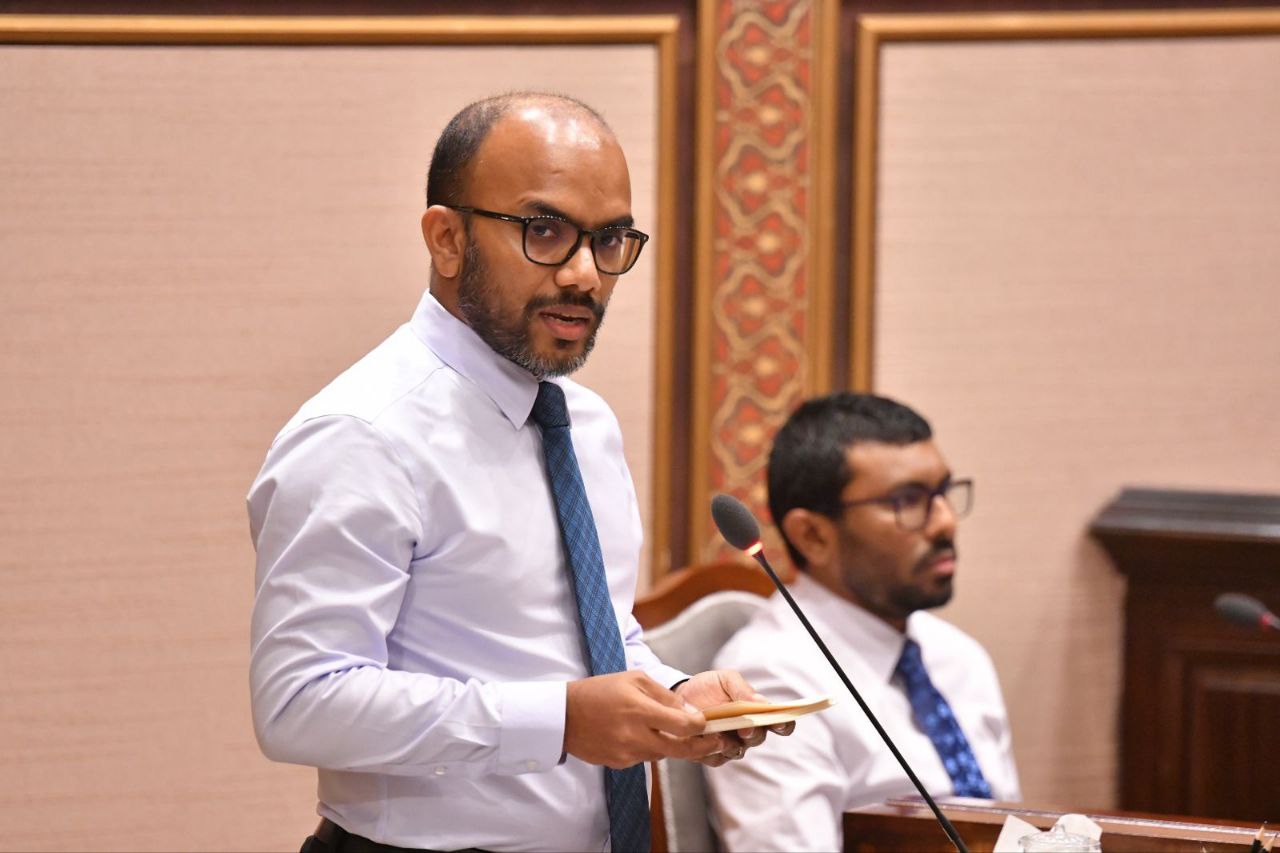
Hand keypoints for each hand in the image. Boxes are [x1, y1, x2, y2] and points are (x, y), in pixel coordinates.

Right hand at [564, 670, 730, 768]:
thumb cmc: (600, 691)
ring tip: (671, 731)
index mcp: (640, 710)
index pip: (683, 725)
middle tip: (716, 741)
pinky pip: (644, 758)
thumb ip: (664, 696)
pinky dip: (649, 748)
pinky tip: (639, 735)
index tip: (708, 722)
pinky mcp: (619, 764)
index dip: (701, 725)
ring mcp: (626, 753)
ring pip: (663, 754)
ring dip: (671, 745)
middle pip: (680, 750)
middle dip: (702, 746)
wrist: (564, 715)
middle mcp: (635, 736)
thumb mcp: (634, 680)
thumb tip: (690, 711)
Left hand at [673, 670, 795, 766]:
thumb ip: (743, 690)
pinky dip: (710, 750)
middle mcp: (747, 732)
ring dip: (731, 744)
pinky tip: (701, 740)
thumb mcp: (726, 679)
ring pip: (738, 751)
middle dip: (753, 733)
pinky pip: (716, 758)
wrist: (680, 696)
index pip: (780, 723)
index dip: (784, 724)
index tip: (779, 721)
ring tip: (718, 733)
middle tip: (745, 728)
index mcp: (757, 713)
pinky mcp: (711, 754)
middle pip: (759, 738)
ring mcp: (730, 745)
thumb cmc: (708, 686)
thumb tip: (762, 702)